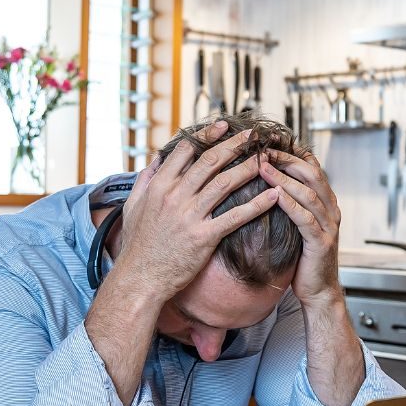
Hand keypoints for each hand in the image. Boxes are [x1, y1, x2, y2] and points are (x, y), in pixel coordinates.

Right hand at [111, 121, 280, 302]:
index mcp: (159, 186)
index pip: (185, 150)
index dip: (206, 135)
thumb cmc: (137, 245)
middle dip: (234, 144)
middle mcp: (175, 196)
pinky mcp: (204, 237)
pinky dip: (256, 205)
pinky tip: (273, 195)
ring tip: (266, 158)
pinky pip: (235, 216)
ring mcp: (190, 216)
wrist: (140, 278)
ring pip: (225, 183)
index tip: (223, 127)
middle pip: (209, 161)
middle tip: (253, 134)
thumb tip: (155, 162)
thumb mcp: (133, 207)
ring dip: (248, 167)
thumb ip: (144, 181)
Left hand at [260, 149, 344, 308]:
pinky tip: (275, 196)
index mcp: (324, 201)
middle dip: (287, 158)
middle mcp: (330, 209)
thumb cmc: (303, 258)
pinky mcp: (321, 243)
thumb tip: (264, 182)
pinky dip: (291, 205)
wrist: (318, 291)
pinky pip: (306, 219)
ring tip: (263, 166)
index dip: (292, 151)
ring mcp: (329, 225)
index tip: (268, 140)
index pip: (311, 166)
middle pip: (311, 173)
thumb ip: (289, 203)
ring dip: (285, 178)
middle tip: (263, 148)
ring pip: (309, 193)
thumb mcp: (296, 224)